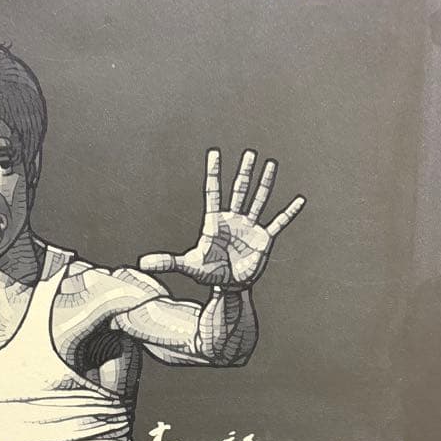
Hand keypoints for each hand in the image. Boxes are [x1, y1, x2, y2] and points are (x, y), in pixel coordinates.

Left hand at [139, 149, 304, 288]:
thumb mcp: (188, 265)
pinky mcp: (264, 239)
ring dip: (265, 183)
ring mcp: (250, 228)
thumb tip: (141, 263)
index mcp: (215, 222)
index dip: (213, 173)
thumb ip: (166, 261)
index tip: (214, 153)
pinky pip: (278, 222)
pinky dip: (289, 213)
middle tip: (249, 153)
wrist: (229, 287)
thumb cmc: (208, 274)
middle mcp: (234, 220)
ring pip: (258, 200)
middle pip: (239, 191)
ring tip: (270, 164)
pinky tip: (299, 200)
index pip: (213, 192)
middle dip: (244, 172)